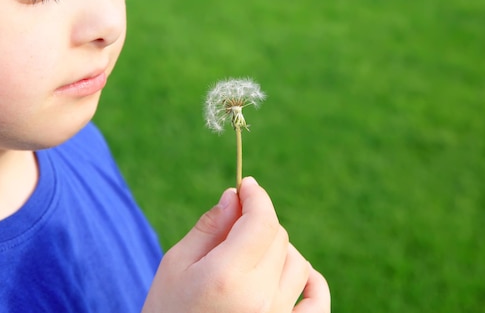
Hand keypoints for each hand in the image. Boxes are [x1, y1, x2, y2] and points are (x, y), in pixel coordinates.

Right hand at [141, 177, 330, 312]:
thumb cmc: (166, 312)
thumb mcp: (175, 266)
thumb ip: (209, 228)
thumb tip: (234, 196)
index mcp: (226, 277)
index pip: (261, 220)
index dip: (256, 196)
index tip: (246, 185)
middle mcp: (259, 298)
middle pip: (278, 237)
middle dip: (259, 222)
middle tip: (236, 224)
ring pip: (298, 263)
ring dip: (279, 250)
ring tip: (254, 254)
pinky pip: (318, 301)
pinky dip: (312, 282)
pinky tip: (298, 274)